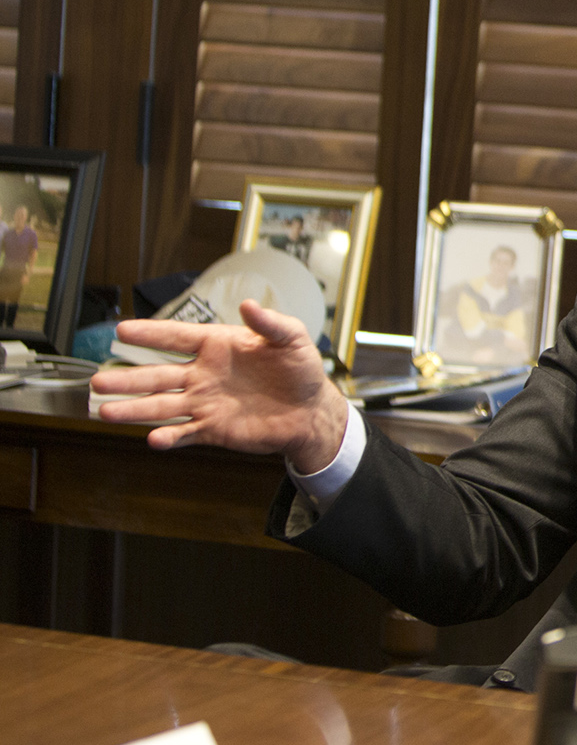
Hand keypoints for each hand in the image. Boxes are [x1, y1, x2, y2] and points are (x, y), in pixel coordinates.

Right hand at [91, 300, 347, 472]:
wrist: (311, 411)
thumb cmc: (300, 371)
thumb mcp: (292, 339)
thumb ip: (270, 323)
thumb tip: (249, 305)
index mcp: (218, 346)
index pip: (176, 337)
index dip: (150, 333)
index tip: (122, 330)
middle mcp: (204, 374)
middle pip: (157, 375)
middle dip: (127, 379)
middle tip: (97, 380)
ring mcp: (206, 402)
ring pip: (162, 406)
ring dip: (134, 409)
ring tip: (105, 411)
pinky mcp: (214, 428)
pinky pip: (186, 432)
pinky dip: (169, 437)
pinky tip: (153, 439)